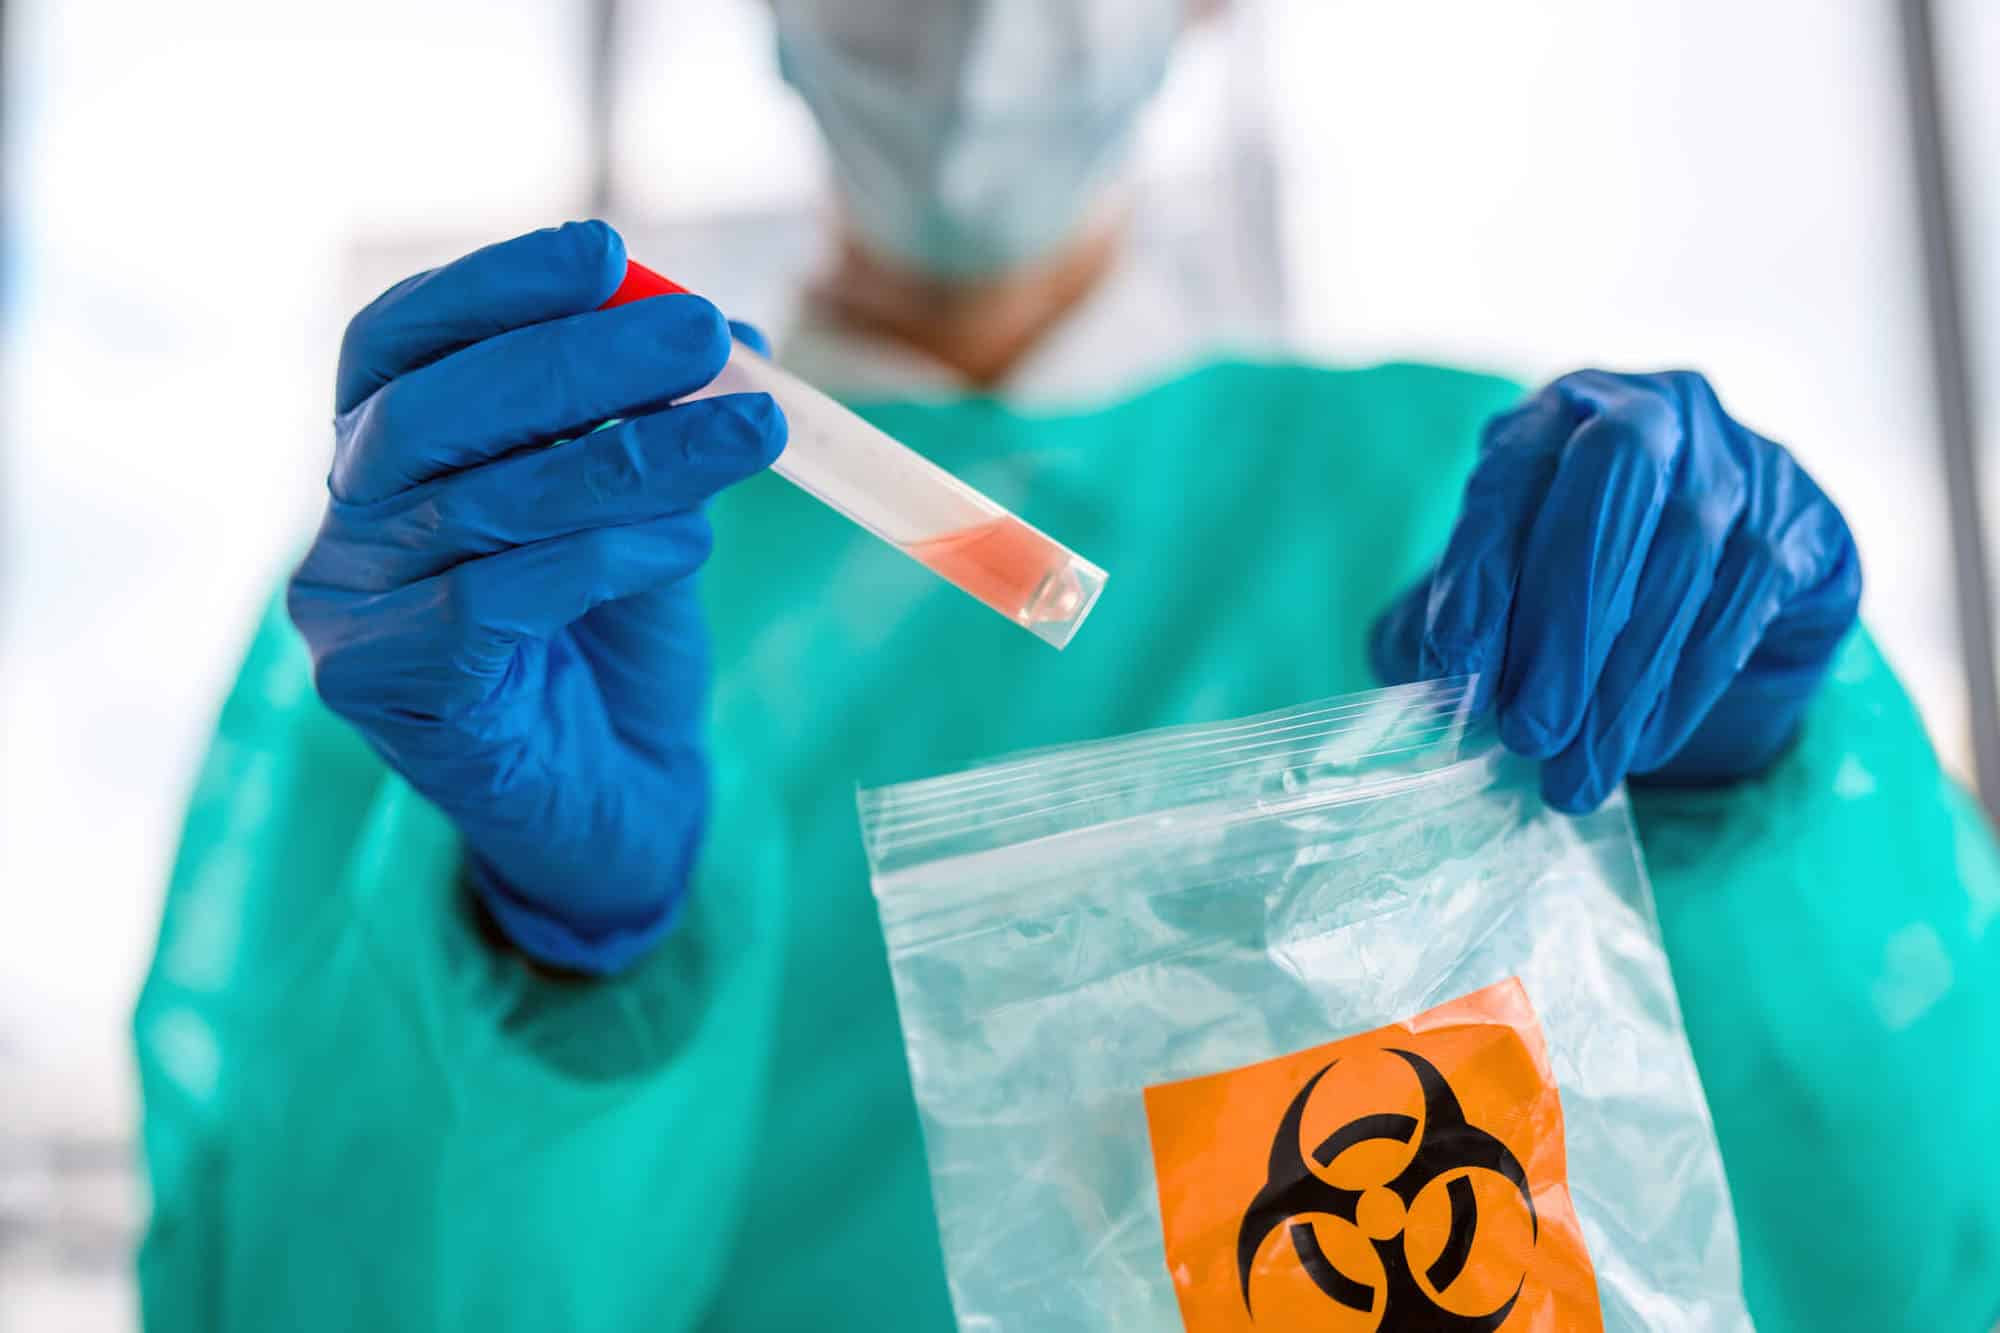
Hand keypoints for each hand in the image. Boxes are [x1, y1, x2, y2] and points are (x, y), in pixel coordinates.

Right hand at [288, 222, 784, 971]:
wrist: (616, 806)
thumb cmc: (615, 648)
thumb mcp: (642, 514)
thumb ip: (653, 429)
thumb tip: (729, 334)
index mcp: (386, 459)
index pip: (401, 342)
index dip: (495, 287)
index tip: (606, 249)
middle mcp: (343, 528)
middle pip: (432, 412)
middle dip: (577, 361)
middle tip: (702, 335)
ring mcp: (350, 614)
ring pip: (480, 505)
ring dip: (634, 457)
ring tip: (752, 432)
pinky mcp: (389, 693)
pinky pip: (491, 602)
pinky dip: (601, 559)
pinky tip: (685, 549)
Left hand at [1371, 369, 1860, 811]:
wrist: (1709, 586)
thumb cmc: (1569, 585)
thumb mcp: (1494, 594)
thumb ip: (1449, 629)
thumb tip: (1432, 695)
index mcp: (1554, 415)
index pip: (1513, 474)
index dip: (1481, 567)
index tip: (1454, 662)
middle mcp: (1653, 414)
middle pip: (1613, 489)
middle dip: (1564, 622)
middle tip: (1527, 732)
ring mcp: (1741, 460)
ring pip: (1683, 560)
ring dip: (1621, 684)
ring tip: (1574, 773)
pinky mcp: (1803, 526)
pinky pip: (1744, 605)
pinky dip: (1685, 687)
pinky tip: (1641, 747)